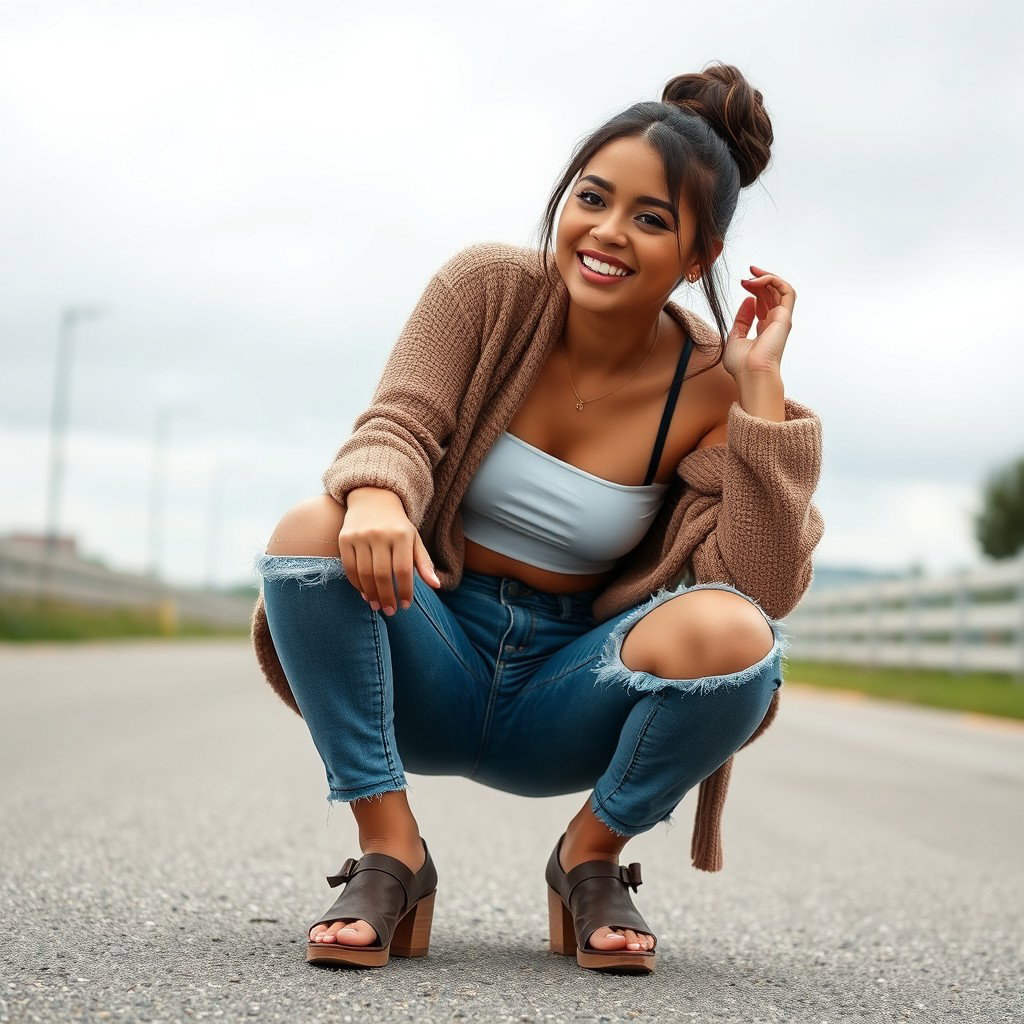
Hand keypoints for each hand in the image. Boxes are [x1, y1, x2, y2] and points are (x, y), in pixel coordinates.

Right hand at [338, 489, 440, 615]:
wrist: (373, 498)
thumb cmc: (397, 525)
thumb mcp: (414, 539)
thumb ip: (424, 563)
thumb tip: (436, 586)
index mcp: (401, 535)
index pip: (404, 570)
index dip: (405, 591)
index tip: (406, 606)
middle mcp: (380, 534)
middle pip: (383, 574)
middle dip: (387, 597)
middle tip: (390, 611)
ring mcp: (360, 536)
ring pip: (364, 573)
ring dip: (371, 594)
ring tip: (376, 605)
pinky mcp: (345, 538)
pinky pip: (349, 567)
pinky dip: (356, 584)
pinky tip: (364, 592)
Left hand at [724, 264, 795, 379]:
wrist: (751, 374)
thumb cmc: (742, 365)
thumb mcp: (735, 337)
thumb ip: (741, 319)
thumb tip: (748, 300)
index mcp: (765, 329)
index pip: (764, 303)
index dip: (755, 290)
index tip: (743, 283)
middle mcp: (775, 323)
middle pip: (772, 294)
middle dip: (760, 280)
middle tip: (747, 274)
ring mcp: (781, 319)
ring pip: (780, 289)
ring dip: (767, 277)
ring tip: (751, 273)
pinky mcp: (785, 317)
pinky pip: (786, 290)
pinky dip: (773, 281)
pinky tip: (757, 280)